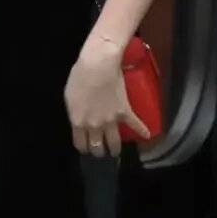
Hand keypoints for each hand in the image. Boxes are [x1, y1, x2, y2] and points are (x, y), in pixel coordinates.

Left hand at [64, 41, 151, 155]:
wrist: (98, 65)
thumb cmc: (79, 76)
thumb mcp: (69, 97)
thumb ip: (75, 112)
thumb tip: (79, 119)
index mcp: (78, 122)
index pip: (80, 144)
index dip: (83, 148)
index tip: (85, 148)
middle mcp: (95, 126)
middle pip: (97, 147)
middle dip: (98, 152)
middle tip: (100, 152)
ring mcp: (111, 121)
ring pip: (114, 142)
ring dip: (115, 150)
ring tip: (115, 152)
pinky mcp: (125, 112)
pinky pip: (135, 124)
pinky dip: (141, 130)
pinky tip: (146, 136)